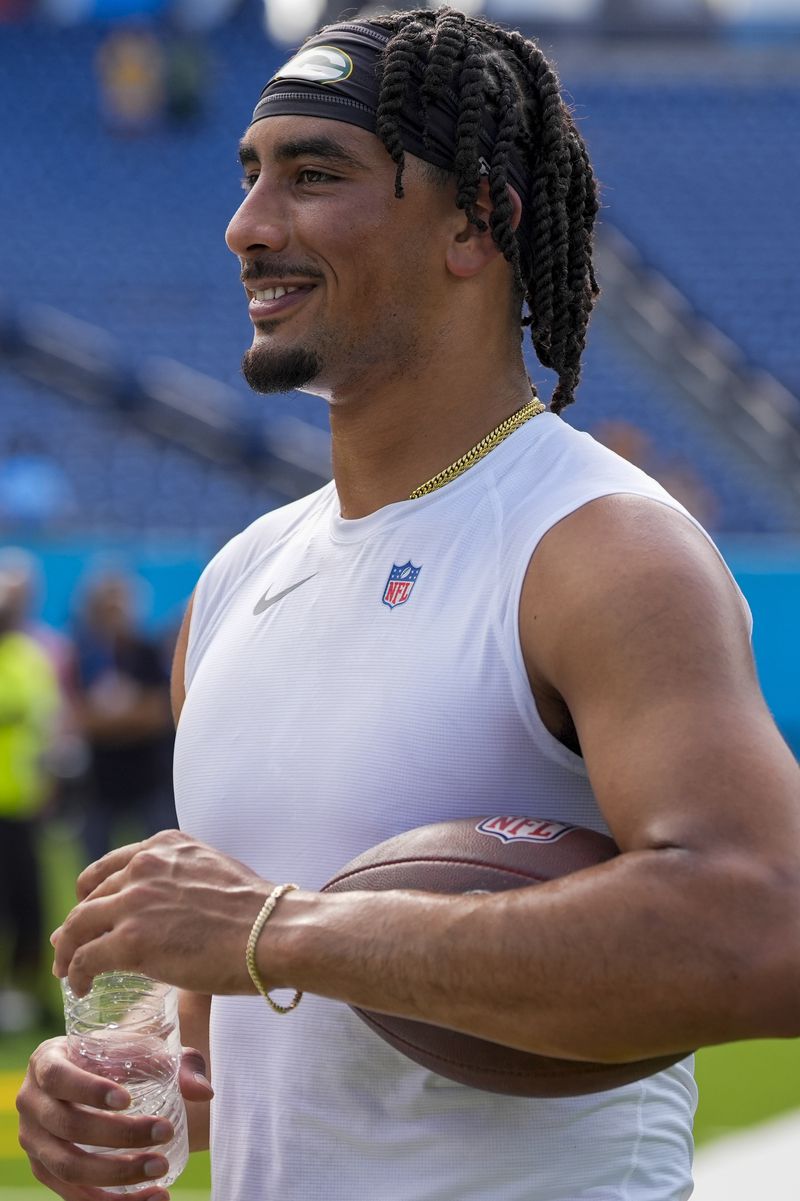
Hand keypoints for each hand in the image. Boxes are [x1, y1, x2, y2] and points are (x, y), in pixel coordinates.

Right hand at [16, 1036, 213, 1199]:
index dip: (89, 1090)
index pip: (59, 1078)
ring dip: (117, 1175)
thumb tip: (205, 1091)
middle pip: (68, 1127)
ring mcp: (34, 1143)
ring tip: (161, 1169)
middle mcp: (31, 1104)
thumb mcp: (137, 1049)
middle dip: (119, 1135)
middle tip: (165, 1133)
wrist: (88, 1076)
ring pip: (69, 1168)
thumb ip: (174, 1063)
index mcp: (46, 1063)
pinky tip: (152, 1197)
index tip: (127, 1099)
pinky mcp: (46, 1172)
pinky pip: (74, 1196)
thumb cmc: (114, 1057)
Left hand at [51, 829, 273, 995]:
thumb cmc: (256, 912)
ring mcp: (134, 902)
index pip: (110, 867)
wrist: (271, 931)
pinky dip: (76, 975)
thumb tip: (172, 910)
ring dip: (68, 951)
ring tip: (67, 972)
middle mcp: (143, 866)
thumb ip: (183, 880)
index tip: (89, 913)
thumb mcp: (213, 872)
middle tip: (70, 948)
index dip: (92, 894)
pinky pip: (85, 958)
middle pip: (90, 897)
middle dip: (76, 925)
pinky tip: (81, 988)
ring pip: (77, 926)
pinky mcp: (130, 940)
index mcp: (164, 845)